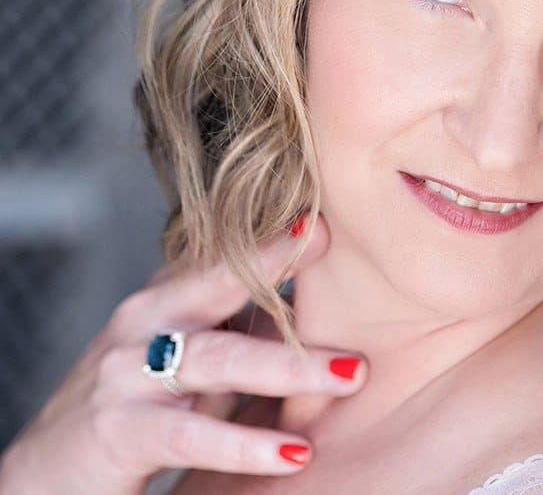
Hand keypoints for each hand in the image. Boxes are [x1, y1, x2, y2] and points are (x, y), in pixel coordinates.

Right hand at [0, 216, 364, 494]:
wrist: (48, 473)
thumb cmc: (144, 403)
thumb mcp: (195, 356)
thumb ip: (247, 329)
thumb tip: (330, 307)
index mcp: (167, 294)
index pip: (223, 252)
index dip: (271, 231)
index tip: (323, 214)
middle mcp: (145, 318)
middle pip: (218, 280)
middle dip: (275, 260)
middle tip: (334, 244)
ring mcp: (128, 371)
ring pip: (219, 358)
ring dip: (291, 368)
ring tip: (352, 374)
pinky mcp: (121, 430)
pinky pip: (192, 434)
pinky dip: (246, 444)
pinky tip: (294, 453)